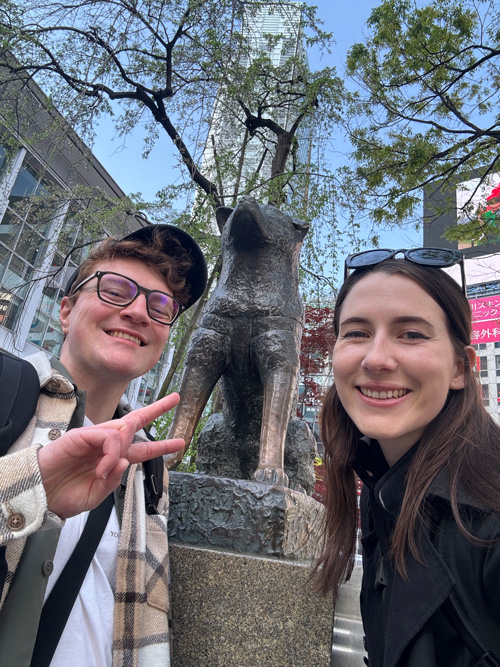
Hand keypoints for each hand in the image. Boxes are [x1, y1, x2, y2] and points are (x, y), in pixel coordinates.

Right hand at [37, 393, 183, 518]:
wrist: (37, 494)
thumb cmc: (62, 495)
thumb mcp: (94, 497)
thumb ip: (111, 482)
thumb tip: (125, 463)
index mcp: (111, 460)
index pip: (141, 449)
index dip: (161, 446)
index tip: (179, 443)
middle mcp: (106, 446)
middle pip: (136, 422)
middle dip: (156, 410)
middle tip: (175, 399)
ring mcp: (94, 438)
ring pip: (123, 429)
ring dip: (124, 446)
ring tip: (105, 469)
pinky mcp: (82, 435)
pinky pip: (108, 437)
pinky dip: (111, 452)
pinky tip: (102, 467)